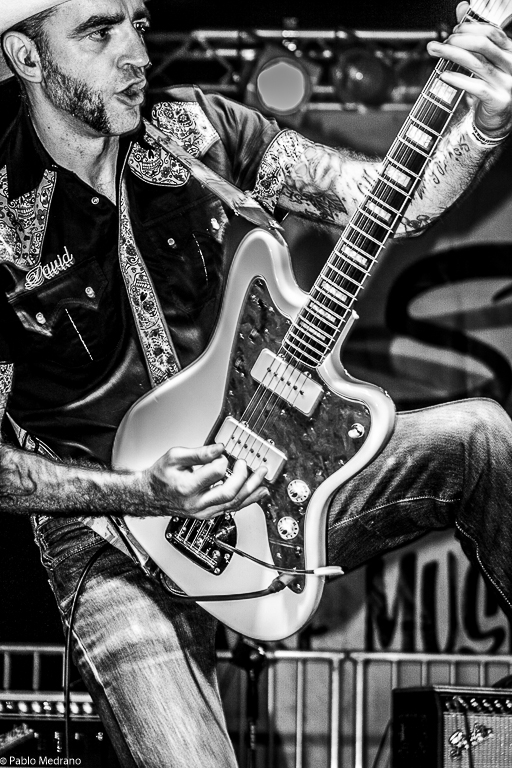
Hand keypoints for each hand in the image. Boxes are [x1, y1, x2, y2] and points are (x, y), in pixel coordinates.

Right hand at [142, 443, 268, 518]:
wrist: (150, 496)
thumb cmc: (161, 476)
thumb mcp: (175, 457)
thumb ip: (199, 452)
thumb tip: (219, 449)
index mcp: (187, 487)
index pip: (216, 473)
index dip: (223, 460)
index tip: (223, 454)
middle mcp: (197, 503)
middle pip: (229, 493)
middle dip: (244, 477)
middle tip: (247, 464)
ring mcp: (204, 511)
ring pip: (234, 503)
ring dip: (252, 489)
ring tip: (262, 477)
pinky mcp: (209, 514)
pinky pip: (232, 509)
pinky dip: (248, 500)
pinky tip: (259, 492)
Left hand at [426, 1, 511, 137]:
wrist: (496, 120)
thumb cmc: (489, 87)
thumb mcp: (484, 59)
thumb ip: (474, 35)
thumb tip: (462, 7)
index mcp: (510, 53)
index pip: (492, 33)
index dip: (471, 28)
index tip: (453, 30)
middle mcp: (511, 66)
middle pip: (483, 46)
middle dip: (458, 40)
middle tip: (440, 43)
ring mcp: (506, 83)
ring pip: (477, 64)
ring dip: (452, 55)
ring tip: (436, 51)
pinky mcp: (498, 100)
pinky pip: (476, 87)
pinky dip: (458, 80)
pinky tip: (443, 75)